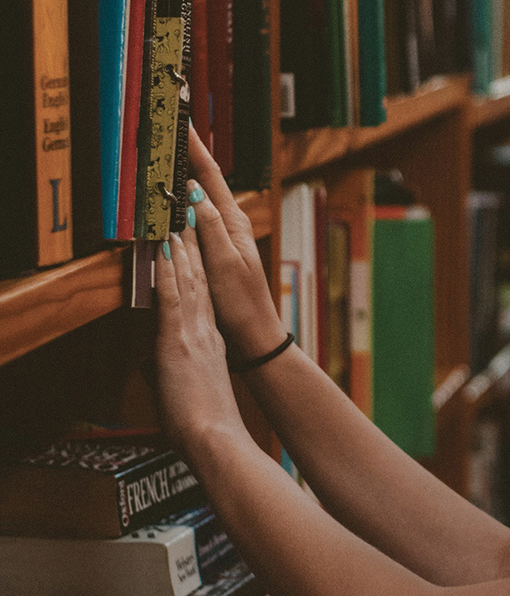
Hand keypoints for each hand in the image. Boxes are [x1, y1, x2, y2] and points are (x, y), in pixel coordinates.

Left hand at [154, 226, 246, 456]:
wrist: (214, 437)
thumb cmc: (203, 425)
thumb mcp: (183, 390)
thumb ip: (166, 372)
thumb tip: (150, 366)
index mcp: (209, 343)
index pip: (201, 297)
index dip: (196, 268)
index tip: (191, 244)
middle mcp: (205, 331)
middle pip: (199, 280)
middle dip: (193, 246)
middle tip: (189, 216)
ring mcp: (193, 332)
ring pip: (188, 280)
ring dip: (183, 248)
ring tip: (179, 220)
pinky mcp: (178, 339)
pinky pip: (173, 296)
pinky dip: (170, 270)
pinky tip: (167, 249)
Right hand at [184, 125, 285, 360]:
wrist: (254, 334)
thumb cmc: (241, 302)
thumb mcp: (224, 263)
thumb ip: (210, 228)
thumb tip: (194, 193)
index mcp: (234, 221)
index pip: (210, 177)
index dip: (195, 148)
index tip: (182, 123)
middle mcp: (230, 223)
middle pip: (205, 181)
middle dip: (188, 153)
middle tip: (169, 129)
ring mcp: (224, 235)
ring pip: (199, 197)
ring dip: (185, 174)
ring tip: (167, 152)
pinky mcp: (215, 249)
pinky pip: (195, 217)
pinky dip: (183, 201)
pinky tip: (172, 198)